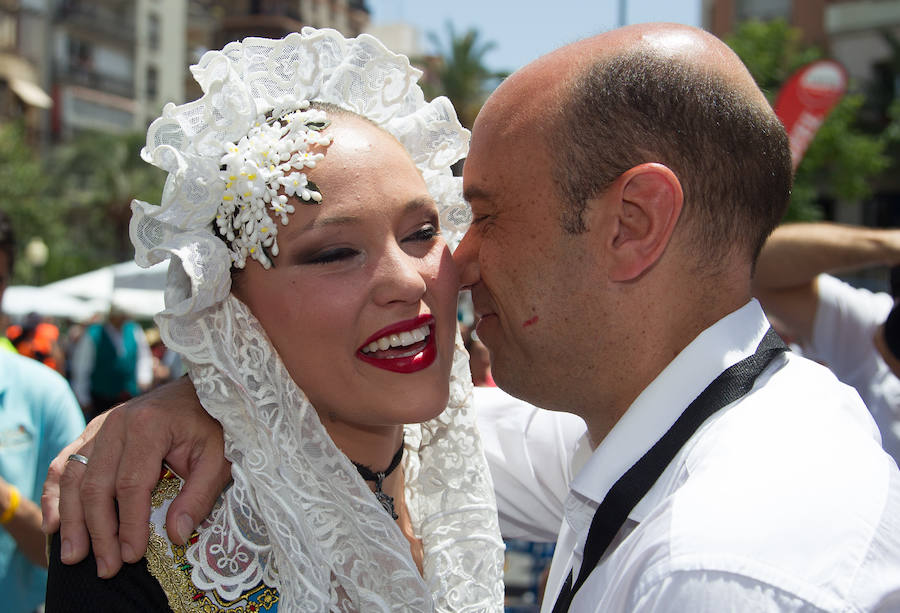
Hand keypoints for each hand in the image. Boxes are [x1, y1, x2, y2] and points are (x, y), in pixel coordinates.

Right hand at [41, 377, 229, 577]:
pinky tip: (54, 524)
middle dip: (99, 532)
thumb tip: (176, 535)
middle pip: (97, 485)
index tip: (131, 555)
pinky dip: (56, 494)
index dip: (128, 524)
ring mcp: (100, 425)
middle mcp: (118, 423)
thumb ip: (199, 495)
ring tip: (72, 555)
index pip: (131, 484)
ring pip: (75, 477)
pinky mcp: (92, 432)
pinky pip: (66, 463)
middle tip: (105, 567)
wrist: (198, 390)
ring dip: (71, 520)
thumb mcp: (219, 457)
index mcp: (150, 425)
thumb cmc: (211, 424)